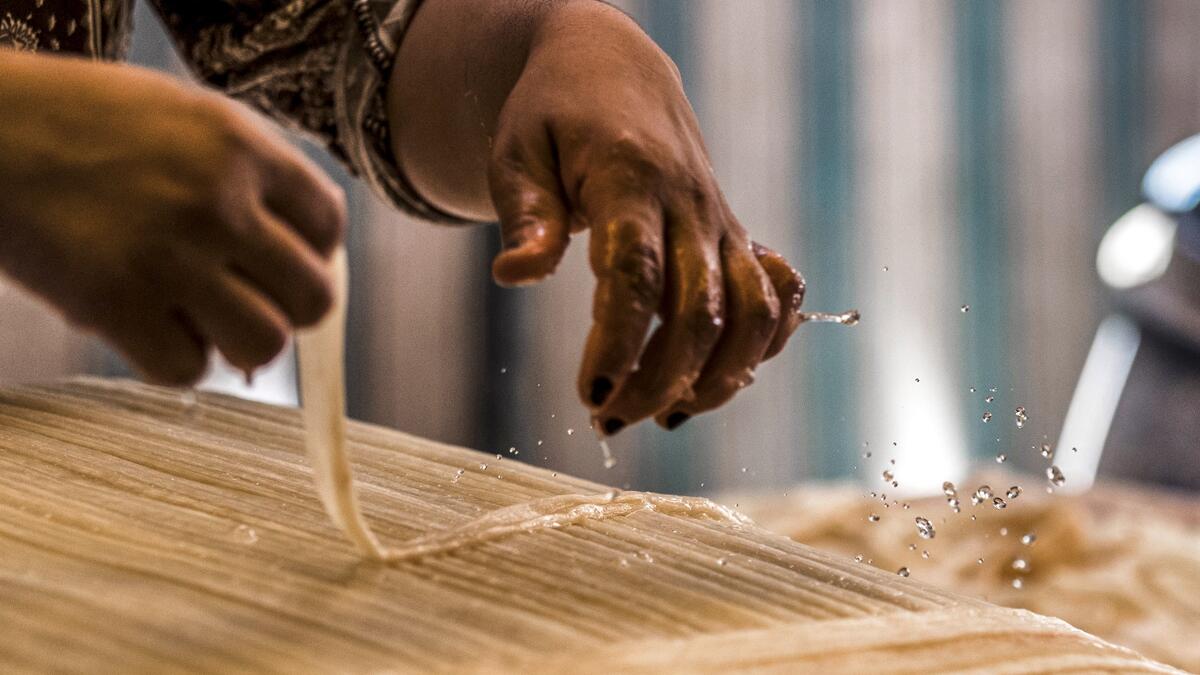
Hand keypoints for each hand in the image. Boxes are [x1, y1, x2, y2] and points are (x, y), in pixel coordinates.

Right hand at [0, 51, 344, 384]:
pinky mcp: (115, 303)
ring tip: (197, 315)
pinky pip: (187, 370)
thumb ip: (252, 178)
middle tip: (245, 296)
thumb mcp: (188, 118)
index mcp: (243, 147)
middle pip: (314, 299)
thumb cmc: (88, 124)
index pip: (329, 226)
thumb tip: (306, 258)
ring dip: (236, 341)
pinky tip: (146, 324)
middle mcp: (219, 203)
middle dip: (287, 307)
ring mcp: (170, 256)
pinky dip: (172, 360)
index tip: (276, 257)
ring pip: (265, 345)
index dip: (311, 251)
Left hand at [391, 0, 803, 432]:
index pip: (636, 275)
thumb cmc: (553, 116)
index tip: (591, 396)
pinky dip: (763, 346)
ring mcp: (722, 222)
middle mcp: (690, 204)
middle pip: (699, 311)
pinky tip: (717, 380)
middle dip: (658, 383)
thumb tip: (516, 277)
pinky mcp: (737, 237)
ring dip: (718, 380)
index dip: (620, 344)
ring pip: (753, 314)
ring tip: (666, 415)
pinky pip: (776, 297)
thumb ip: (525, 217)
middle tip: (607, 421)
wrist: (614, 71)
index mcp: (630, 178)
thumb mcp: (517, 154)